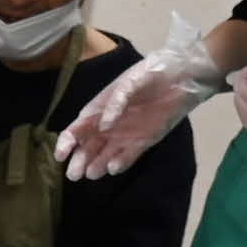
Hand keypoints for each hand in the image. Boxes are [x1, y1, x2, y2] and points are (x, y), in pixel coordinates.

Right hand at [57, 12, 230, 180]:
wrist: (186, 75)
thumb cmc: (154, 72)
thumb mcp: (132, 80)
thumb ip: (116, 101)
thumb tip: (103, 124)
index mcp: (100, 108)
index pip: (77, 129)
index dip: (66, 142)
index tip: (61, 155)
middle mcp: (108, 125)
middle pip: (87, 147)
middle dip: (79, 161)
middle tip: (75, 175)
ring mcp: (125, 134)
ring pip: (104, 155)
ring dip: (97, 165)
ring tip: (93, 173)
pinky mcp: (143, 140)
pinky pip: (128, 156)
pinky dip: (120, 163)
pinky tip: (114, 168)